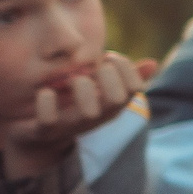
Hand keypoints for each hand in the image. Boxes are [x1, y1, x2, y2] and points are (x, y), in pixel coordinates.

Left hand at [5, 52, 144, 178]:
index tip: (108, 57)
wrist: (39, 135)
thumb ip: (124, 76)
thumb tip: (153, 63)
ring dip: (81, 87)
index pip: (135, 88)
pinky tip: (46, 92)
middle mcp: (97, 117)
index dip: (125, 67)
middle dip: (106, 75)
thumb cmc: (75, 103)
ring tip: (70, 79)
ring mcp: (73, 125)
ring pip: (88, 111)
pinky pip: (49, 119)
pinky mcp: (46, 131)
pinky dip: (46, 101)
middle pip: (116, 99)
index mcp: (112, 105)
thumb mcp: (101, 88)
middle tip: (92, 69)